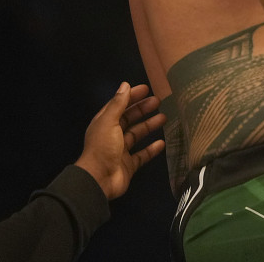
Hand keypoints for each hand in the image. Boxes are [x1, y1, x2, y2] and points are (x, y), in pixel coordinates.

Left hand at [74, 82, 165, 199]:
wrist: (99, 180)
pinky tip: (162, 142)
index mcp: (105, 123)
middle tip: (158, 101)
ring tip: (164, 118)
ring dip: (149, 126)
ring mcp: (121, 151)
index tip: (146, 89)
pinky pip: (142, 155)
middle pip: (129, 119)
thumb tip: (125, 84)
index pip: (119, 105)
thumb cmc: (103, 147)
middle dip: (142, 109)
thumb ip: (118, 104)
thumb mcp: (109, 121)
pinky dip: (151, 149)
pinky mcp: (129, 165)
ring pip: (137, 135)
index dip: (131, 96)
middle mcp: (112, 135)